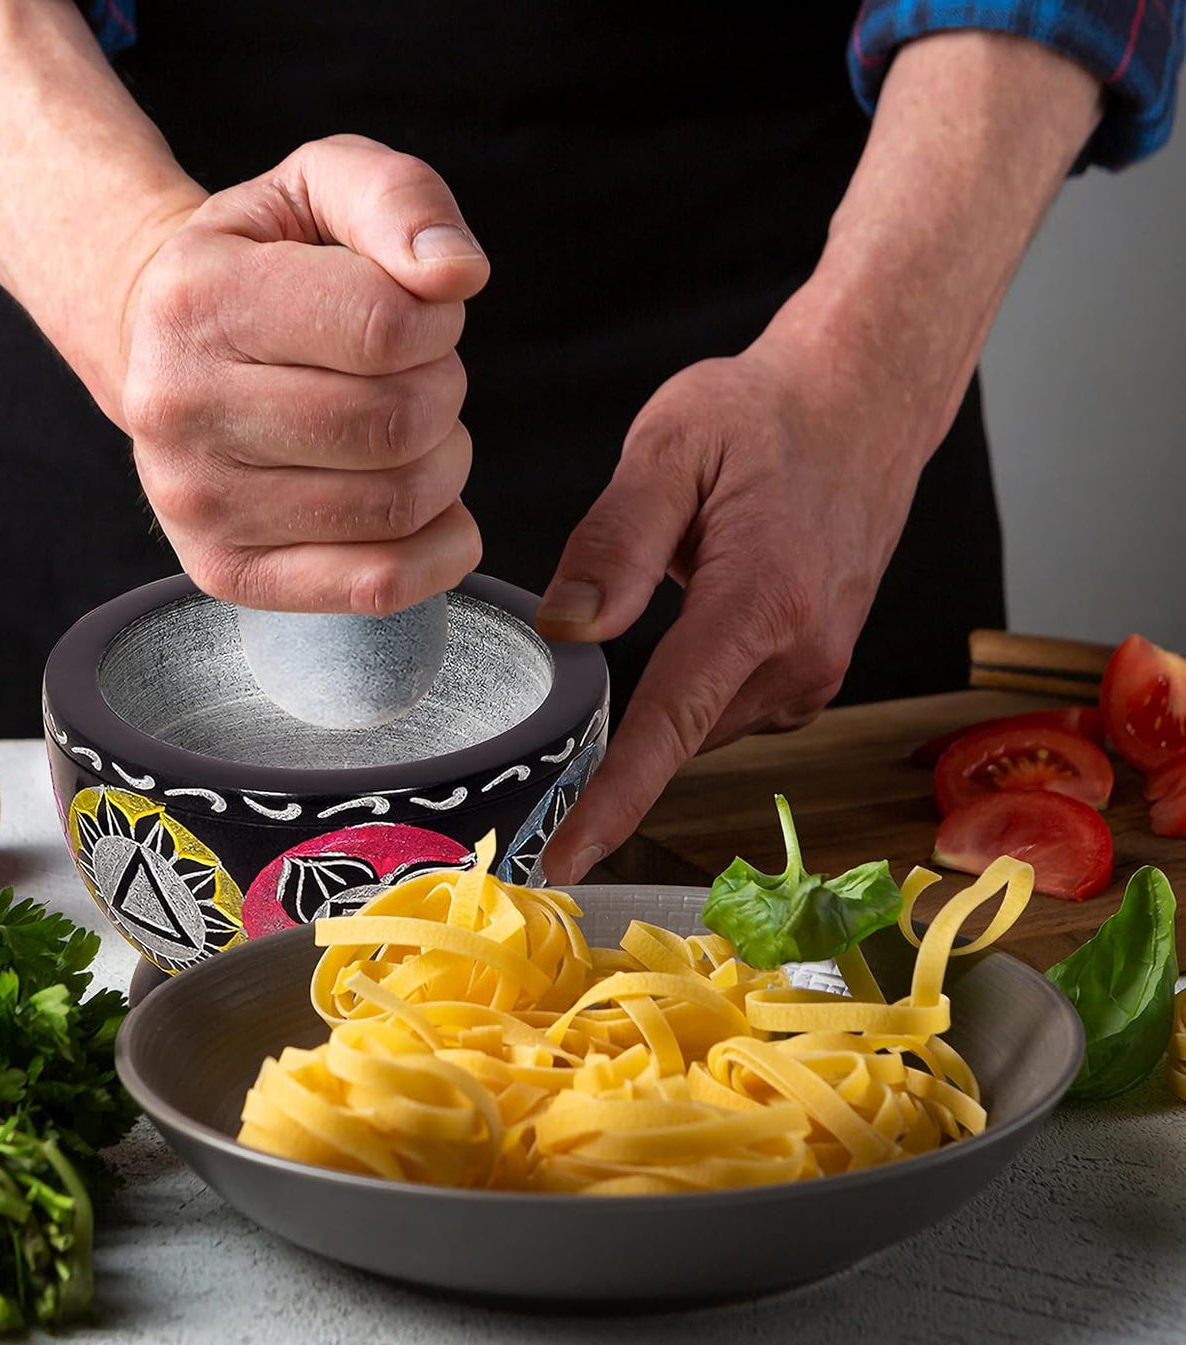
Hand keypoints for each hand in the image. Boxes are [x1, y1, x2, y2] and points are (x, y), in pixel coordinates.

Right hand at [120, 135, 490, 612]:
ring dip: (443, 464)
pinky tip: (424, 506)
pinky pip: (378, 586)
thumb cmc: (266, 268)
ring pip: (398, 505)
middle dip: (442, 392)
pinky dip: (439, 548)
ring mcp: (197, 504)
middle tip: (416, 376)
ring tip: (406, 431)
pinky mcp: (226, 574)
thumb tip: (457, 274)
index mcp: (198, 300)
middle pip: (397, 423)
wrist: (169, 354)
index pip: (384, 326)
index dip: (437, 319)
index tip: (417, 313)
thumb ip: (400, 199)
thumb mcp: (320, 188)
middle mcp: (180, 410)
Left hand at [535, 328, 923, 883]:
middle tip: (584, 669)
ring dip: (668, 690)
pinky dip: (701, 684)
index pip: (669, 725)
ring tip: (675, 591)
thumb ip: (616, 538)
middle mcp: (799, 653)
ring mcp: (818, 667)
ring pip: (704, 721)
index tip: (561, 861)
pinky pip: (735, 705)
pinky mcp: (819, 669)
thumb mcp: (673, 445)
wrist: (865, 400)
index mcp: (759, 602)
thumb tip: (566, 626)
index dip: (611, 801)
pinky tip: (705, 617)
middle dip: (622, 732)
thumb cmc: (768, 414)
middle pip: (677, 732)